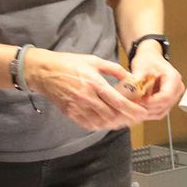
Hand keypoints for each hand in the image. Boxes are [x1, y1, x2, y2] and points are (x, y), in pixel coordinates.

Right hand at [23, 48, 147, 130]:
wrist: (44, 71)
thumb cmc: (69, 63)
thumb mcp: (94, 60)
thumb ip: (114, 69)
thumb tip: (130, 77)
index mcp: (95, 83)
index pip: (118, 102)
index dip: (133, 110)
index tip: (142, 113)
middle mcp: (87, 97)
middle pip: (112, 115)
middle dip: (127, 119)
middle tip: (136, 118)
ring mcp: (78, 107)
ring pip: (102, 123)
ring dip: (115, 124)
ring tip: (125, 121)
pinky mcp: (71, 113)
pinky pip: (89, 124)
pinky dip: (101, 126)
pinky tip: (108, 123)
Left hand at [127, 44, 184, 120]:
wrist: (150, 58)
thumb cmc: (147, 60)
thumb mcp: (140, 68)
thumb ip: (137, 81)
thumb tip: (132, 93)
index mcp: (173, 78)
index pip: (165, 97)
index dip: (151, 102)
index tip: (138, 101)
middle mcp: (177, 88)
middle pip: (164, 106)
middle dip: (148, 108)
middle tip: (133, 105)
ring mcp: (174, 96)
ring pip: (162, 111)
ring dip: (147, 111)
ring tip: (134, 106)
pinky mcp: (169, 101)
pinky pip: (159, 111)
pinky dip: (148, 112)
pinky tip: (138, 108)